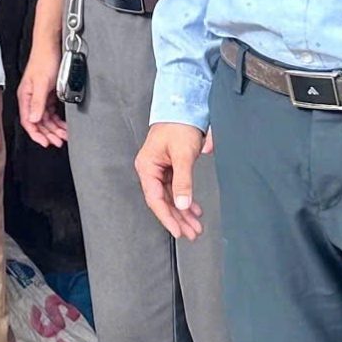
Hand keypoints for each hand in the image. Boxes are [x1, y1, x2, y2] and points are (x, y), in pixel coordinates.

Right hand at [18, 45, 68, 148]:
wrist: (51, 47)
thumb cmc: (44, 61)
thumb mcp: (41, 83)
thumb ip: (37, 102)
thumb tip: (33, 119)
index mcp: (25, 97)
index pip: (28, 121)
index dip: (36, 134)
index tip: (46, 143)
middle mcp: (31, 98)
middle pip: (38, 122)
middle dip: (48, 134)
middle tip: (58, 142)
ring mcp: (39, 97)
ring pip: (46, 119)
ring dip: (54, 128)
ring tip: (64, 136)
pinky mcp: (48, 94)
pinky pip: (52, 112)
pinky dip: (58, 120)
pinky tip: (64, 124)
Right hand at [135, 122, 209, 238]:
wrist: (183, 108)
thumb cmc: (178, 126)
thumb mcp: (183, 155)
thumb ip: (183, 181)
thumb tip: (182, 204)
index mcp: (147, 167)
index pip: (155, 199)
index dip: (167, 217)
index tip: (178, 231)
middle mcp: (150, 170)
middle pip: (163, 201)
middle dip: (178, 218)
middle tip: (192, 233)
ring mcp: (159, 170)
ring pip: (170, 197)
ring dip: (183, 212)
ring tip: (195, 226)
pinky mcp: (169, 168)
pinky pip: (175, 189)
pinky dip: (185, 200)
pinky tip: (194, 209)